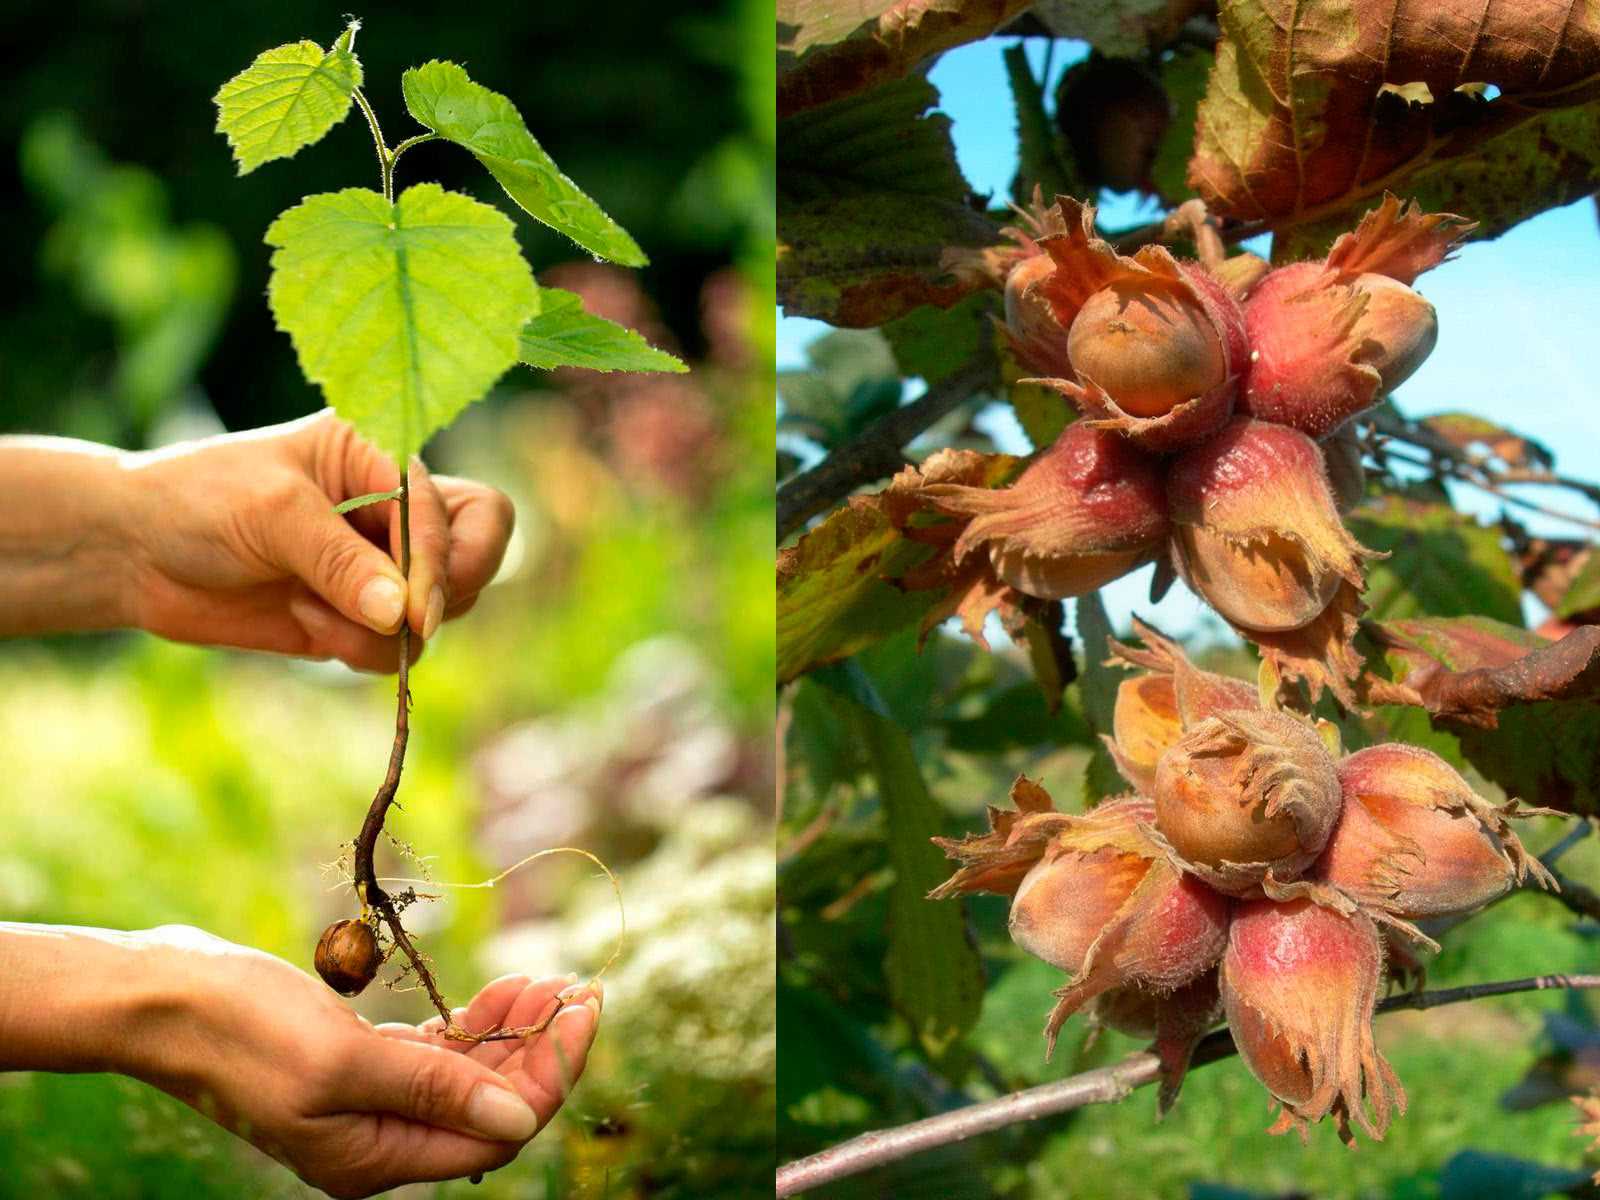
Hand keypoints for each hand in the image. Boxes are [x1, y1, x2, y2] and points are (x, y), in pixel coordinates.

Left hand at [121, 411, 513, 670]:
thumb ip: (341, 562)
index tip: (416, 612)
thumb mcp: (271, 514)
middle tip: (410, 622)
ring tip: (311, 610)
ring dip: (387, 629)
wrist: (133, 552)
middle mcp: (393, 508)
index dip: (440, 561)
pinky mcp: (361, 616)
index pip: (454, 509)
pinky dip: (361, 650)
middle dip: (448, 590)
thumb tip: (405, 615)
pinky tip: (303, 623)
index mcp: (382, 455)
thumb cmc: (197, 501)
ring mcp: (382, 565)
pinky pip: (398, 648)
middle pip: (477, 549)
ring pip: (443, 609)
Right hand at [133, 927, 598, 1198]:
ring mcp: (370, 1102)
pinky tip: (502, 992)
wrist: (167, 999)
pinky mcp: (360, 1065)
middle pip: (491, 1104)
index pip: (499, 1129)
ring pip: (469, 1076)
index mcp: (377, 1157)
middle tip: (575, 986)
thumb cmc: (245, 1029)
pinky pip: (437, 1057)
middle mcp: (380, 1140)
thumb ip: (435, 1090)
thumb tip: (520, 1117)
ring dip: (512, 1031)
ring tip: (547, 981)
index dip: (551, 1072)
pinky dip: (474, 1026)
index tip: (585, 1010)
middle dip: (540, 1048)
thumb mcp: (345, 1061)